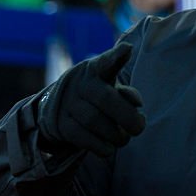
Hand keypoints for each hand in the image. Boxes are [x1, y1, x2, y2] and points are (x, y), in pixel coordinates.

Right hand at [37, 42, 145, 157]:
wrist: (56, 109)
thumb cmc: (96, 96)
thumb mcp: (110, 87)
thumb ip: (126, 94)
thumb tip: (136, 104)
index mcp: (95, 70)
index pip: (105, 61)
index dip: (116, 55)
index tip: (127, 49)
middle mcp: (80, 84)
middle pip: (106, 98)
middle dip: (127, 116)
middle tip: (139, 127)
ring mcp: (68, 104)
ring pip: (95, 121)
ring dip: (116, 135)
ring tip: (124, 137)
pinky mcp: (62, 125)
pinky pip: (84, 139)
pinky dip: (102, 146)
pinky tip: (109, 147)